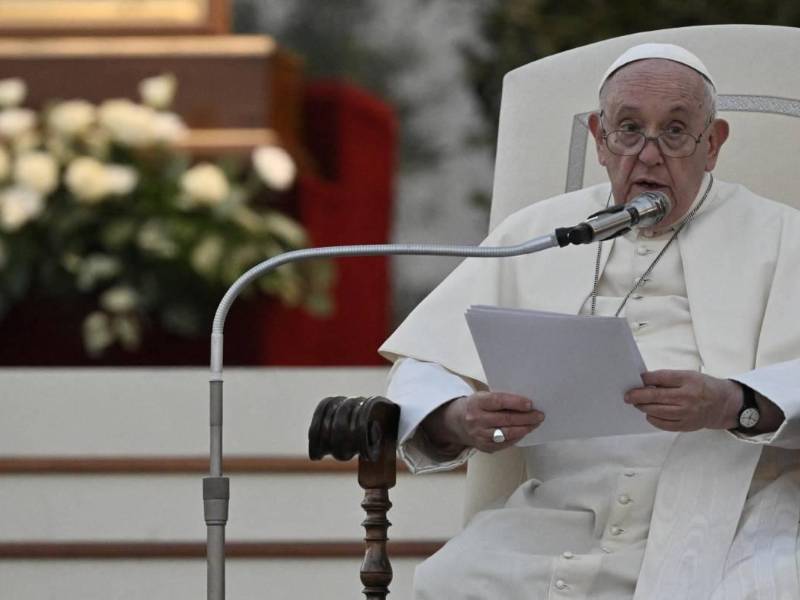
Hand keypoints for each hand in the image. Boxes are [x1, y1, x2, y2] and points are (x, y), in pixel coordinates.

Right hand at [422, 391, 544, 453]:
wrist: (457, 422)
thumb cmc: (476, 406)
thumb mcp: (482, 397)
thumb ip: (500, 399)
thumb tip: (526, 404)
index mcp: (476, 402)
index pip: (498, 401)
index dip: (515, 402)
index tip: (530, 404)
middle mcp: (476, 419)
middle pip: (505, 419)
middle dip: (526, 418)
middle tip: (539, 415)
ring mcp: (479, 435)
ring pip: (507, 434)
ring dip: (524, 429)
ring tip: (535, 424)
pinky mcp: (484, 447)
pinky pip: (505, 443)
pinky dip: (517, 437)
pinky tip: (524, 432)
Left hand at [624, 370, 740, 431]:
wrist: (723, 404)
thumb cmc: (702, 387)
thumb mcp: (689, 375)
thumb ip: (668, 378)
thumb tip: (644, 382)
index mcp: (688, 380)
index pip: (661, 378)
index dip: (646, 379)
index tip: (638, 379)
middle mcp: (688, 397)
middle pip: (657, 397)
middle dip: (638, 396)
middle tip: (627, 396)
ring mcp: (687, 413)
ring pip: (658, 412)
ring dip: (643, 408)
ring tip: (636, 404)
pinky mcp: (686, 425)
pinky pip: (664, 424)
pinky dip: (653, 419)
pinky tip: (649, 414)